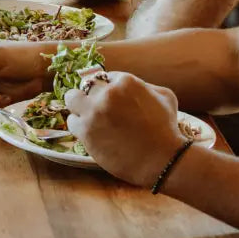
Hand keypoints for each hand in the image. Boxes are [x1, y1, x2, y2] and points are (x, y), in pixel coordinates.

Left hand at [61, 70, 187, 186]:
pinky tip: (88, 131)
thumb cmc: (167, 129)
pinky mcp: (85, 131)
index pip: (106, 77)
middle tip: (95, 105)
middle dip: (91, 94)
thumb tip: (132, 85)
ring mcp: (94, 112)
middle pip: (86, 85)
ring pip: (71, 99)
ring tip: (88, 117)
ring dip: (79, 108)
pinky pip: (71, 121)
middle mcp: (107, 94)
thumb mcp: (165, 97)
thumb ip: (145, 86)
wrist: (162, 160)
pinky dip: (78, 125)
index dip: (107, 88)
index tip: (109, 98)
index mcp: (126, 82)